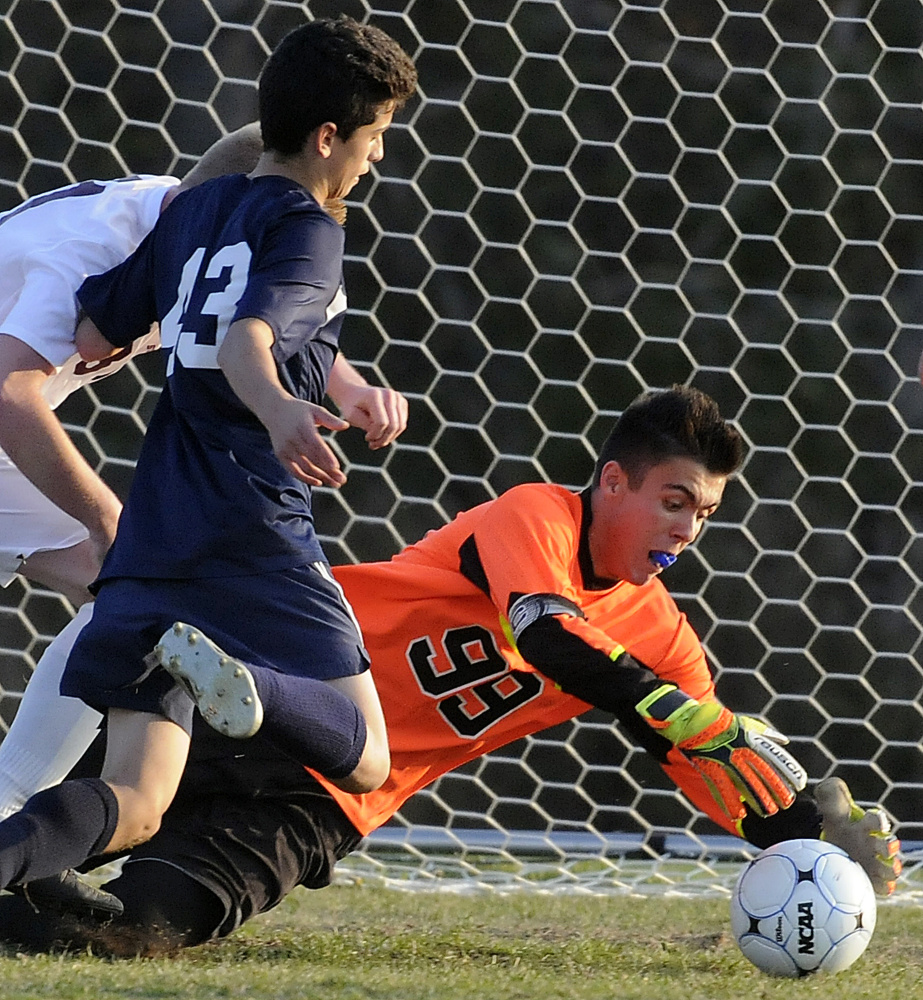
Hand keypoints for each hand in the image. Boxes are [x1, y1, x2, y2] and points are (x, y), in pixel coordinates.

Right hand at [264, 397, 348, 487]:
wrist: (273, 410)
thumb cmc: (299, 410)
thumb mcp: (315, 410)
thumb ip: (330, 419)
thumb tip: (346, 426)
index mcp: (303, 426)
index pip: (315, 444)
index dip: (325, 456)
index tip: (336, 467)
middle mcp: (292, 438)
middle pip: (312, 458)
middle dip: (327, 471)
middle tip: (342, 480)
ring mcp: (285, 448)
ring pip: (305, 466)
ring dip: (321, 477)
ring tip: (336, 484)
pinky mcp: (281, 455)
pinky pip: (293, 470)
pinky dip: (305, 478)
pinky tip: (319, 482)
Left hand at [335, 383, 407, 449]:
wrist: (355, 393)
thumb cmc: (351, 406)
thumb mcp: (352, 416)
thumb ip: (366, 425)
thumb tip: (381, 433)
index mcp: (375, 395)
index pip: (381, 422)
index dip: (375, 435)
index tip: (366, 438)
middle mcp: (389, 394)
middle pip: (393, 426)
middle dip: (383, 439)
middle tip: (372, 445)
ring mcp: (398, 397)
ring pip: (400, 426)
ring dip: (388, 438)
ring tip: (376, 442)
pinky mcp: (402, 403)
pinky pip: (402, 424)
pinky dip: (393, 433)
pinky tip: (381, 434)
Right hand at [637, 685, 806, 820]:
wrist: (694, 721)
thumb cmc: (723, 722)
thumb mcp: (747, 723)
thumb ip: (766, 734)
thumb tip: (784, 741)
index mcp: (751, 740)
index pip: (776, 758)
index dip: (789, 772)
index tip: (800, 785)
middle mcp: (741, 751)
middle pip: (764, 774)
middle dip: (777, 790)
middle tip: (786, 803)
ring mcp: (726, 761)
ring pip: (746, 784)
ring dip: (758, 800)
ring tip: (768, 812)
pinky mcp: (711, 768)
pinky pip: (722, 789)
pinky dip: (730, 803)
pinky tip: (738, 815)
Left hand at [816, 777, 900, 894]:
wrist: (822, 842)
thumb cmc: (832, 822)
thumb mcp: (828, 804)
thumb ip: (830, 792)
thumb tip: (834, 786)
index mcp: (866, 825)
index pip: (877, 821)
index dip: (879, 821)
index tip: (878, 823)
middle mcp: (873, 844)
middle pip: (888, 846)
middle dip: (889, 847)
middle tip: (885, 848)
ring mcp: (872, 862)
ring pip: (890, 868)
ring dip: (890, 869)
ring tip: (886, 870)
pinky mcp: (868, 878)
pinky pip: (881, 886)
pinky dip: (883, 887)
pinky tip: (879, 886)